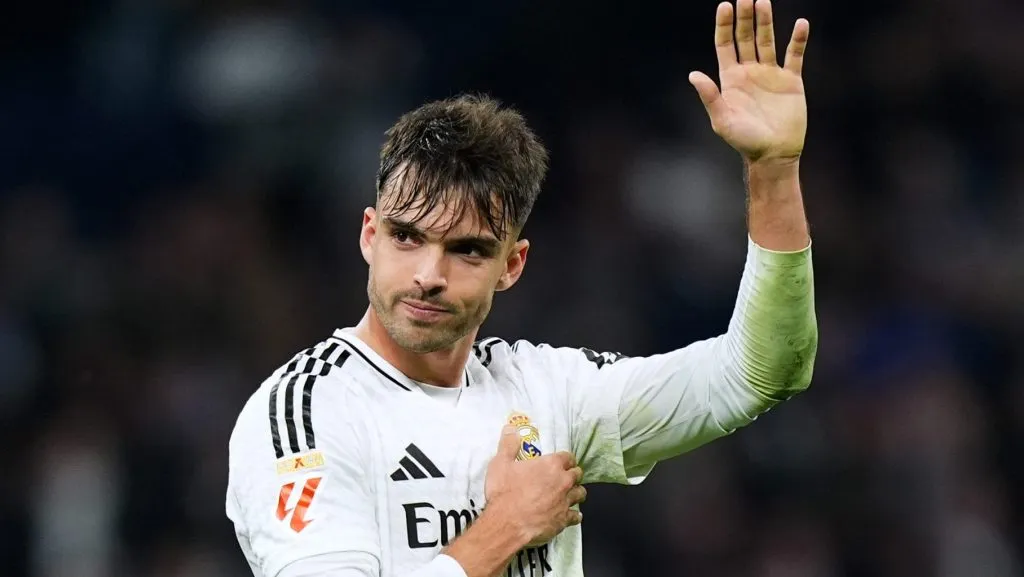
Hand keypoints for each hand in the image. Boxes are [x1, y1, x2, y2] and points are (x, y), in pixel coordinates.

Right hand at [484, 425, 585, 545]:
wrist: (507, 524)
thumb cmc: (504, 492)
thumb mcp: (500, 464)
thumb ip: (508, 445)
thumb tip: (510, 428)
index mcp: (551, 465)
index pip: (568, 457)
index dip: (564, 459)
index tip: (560, 462)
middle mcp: (563, 481)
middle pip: (577, 474)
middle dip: (572, 474)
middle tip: (564, 478)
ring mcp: (565, 501)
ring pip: (581, 494)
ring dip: (576, 493)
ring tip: (569, 495)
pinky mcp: (564, 520)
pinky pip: (576, 516)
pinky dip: (574, 515)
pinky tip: (571, 516)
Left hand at [689, 0, 809, 162]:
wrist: (773, 154)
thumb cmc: (744, 141)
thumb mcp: (722, 120)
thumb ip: (710, 96)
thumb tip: (693, 75)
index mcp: (730, 78)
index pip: (725, 45)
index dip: (724, 25)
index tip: (725, 5)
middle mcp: (750, 72)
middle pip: (745, 37)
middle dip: (744, 17)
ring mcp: (771, 74)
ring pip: (767, 41)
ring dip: (766, 22)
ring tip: (763, 2)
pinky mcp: (791, 81)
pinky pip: (794, 55)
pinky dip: (798, 40)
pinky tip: (800, 24)